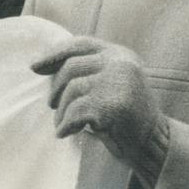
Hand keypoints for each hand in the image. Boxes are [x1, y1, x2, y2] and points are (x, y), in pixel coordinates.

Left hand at [31, 36, 162, 167]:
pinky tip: (66, 133)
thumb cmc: (125, 117)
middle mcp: (121, 63)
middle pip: (70, 67)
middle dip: (56, 89)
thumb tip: (41, 66)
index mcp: (120, 54)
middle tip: (53, 106)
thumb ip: (88, 71)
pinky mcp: (113, 105)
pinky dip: (66, 124)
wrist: (155, 144)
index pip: (80, 44)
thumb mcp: (112, 84)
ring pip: (71, 90)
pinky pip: (75, 112)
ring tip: (64, 124)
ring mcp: (118, 82)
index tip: (34, 67)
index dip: (54, 54)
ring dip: (62, 111)